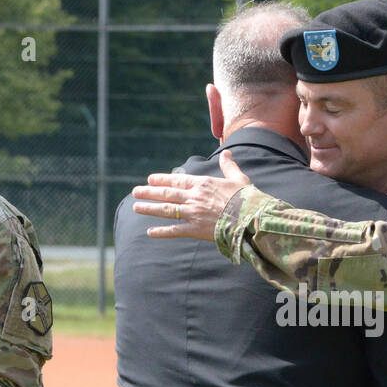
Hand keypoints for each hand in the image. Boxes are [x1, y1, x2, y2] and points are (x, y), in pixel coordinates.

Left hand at [131, 149, 251, 239]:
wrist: (250, 217)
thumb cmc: (246, 198)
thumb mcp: (238, 178)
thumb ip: (229, 166)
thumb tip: (227, 153)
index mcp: (203, 184)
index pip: (177, 179)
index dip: (162, 179)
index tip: (150, 179)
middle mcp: (194, 197)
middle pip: (166, 194)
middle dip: (149, 192)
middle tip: (135, 192)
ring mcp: (193, 213)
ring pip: (166, 210)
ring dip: (150, 208)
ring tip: (136, 207)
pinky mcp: (195, 229)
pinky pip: (174, 230)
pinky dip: (161, 232)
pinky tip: (150, 232)